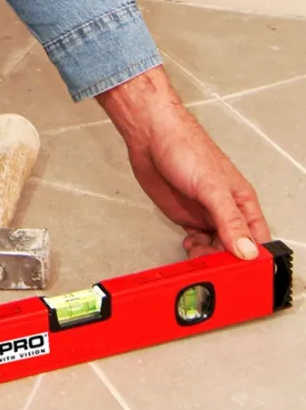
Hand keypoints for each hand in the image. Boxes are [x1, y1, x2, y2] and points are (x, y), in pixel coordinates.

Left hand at [97, 66, 270, 258]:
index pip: (258, 238)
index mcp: (242, 200)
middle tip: (213, 266)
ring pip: (215, 246)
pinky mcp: (185, 215)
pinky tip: (188, 246)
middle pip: (235, 247)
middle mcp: (225, 209)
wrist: (150, 138)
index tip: (243, 271)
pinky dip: (194, 249)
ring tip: (198, 254)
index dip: (254, 257)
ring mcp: (205, 213)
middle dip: (226, 260)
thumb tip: (248, 250)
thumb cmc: (185, 147)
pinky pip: (197, 240)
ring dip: (208, 256)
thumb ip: (229, 220)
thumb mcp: (212, 187)